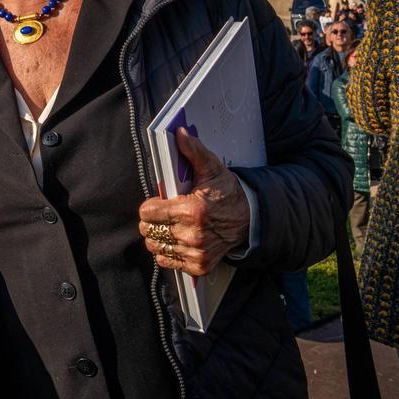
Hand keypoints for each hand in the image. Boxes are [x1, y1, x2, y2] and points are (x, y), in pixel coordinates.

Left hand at [137, 128, 249, 275]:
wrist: (250, 219)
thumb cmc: (227, 193)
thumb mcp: (211, 169)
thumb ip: (193, 151)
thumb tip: (180, 133)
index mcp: (192, 210)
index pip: (148, 213)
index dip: (150, 206)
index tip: (157, 202)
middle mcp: (192, 235)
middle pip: (149, 231)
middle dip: (151, 221)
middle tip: (161, 215)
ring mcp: (196, 252)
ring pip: (156, 247)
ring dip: (158, 237)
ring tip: (168, 227)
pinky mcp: (199, 265)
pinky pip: (168, 261)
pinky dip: (168, 253)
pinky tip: (177, 241)